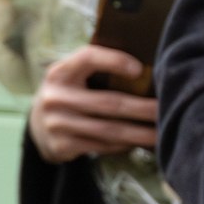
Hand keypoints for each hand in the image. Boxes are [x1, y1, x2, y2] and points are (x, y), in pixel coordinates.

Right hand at [28, 45, 158, 161]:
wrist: (37, 126)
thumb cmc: (69, 92)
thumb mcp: (72, 75)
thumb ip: (96, 67)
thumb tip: (146, 67)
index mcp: (61, 72)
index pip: (88, 58)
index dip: (114, 61)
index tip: (140, 69)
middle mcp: (56, 97)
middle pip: (109, 103)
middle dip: (143, 109)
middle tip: (166, 110)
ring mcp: (57, 123)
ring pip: (109, 130)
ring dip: (140, 133)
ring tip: (161, 133)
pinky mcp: (62, 146)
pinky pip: (102, 146)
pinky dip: (125, 145)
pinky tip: (141, 142)